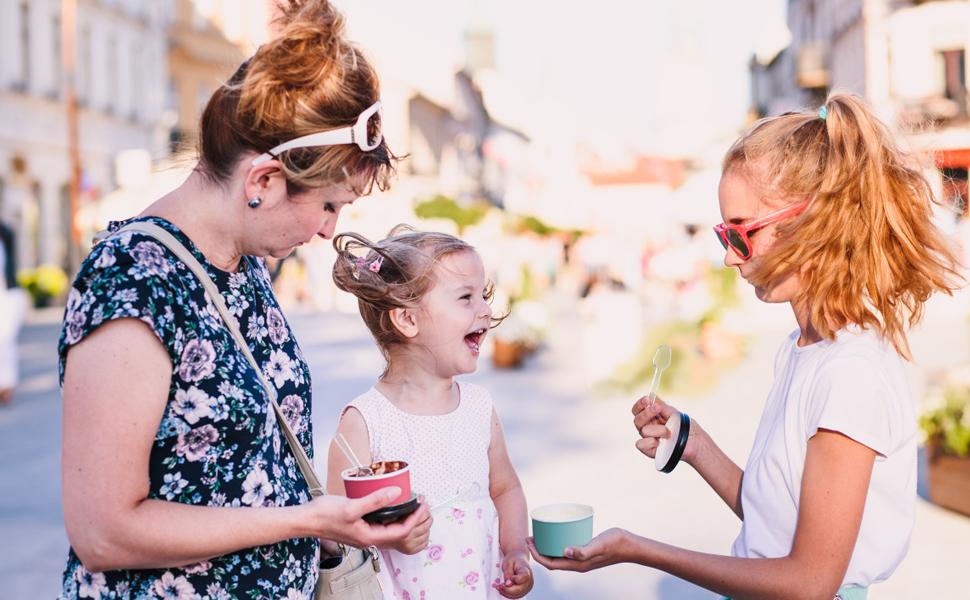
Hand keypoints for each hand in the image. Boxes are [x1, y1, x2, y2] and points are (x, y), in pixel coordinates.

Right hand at [304, 487, 428, 549]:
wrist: (306, 520)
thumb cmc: (325, 514)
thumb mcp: (352, 506)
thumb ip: (375, 500)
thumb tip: (396, 492)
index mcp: (369, 537)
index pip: (400, 532)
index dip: (413, 519)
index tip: (421, 506)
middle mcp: (368, 538)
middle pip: (398, 533)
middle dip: (412, 519)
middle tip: (421, 504)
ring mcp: (363, 534)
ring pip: (390, 529)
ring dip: (402, 518)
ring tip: (411, 503)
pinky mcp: (359, 528)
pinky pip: (381, 525)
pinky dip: (390, 516)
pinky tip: (392, 504)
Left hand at [493, 549, 532, 598]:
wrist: (518, 559)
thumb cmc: (513, 560)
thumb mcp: (508, 562)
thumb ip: (508, 573)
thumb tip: (508, 584)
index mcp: (526, 571)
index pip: (523, 578)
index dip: (514, 579)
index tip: (508, 577)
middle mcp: (529, 581)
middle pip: (519, 590)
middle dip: (507, 590)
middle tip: (498, 586)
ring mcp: (527, 587)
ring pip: (517, 595)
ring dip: (506, 592)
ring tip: (499, 586)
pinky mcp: (523, 591)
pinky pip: (515, 595)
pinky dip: (508, 593)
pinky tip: (502, 588)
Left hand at [527, 528, 629, 572]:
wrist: (630, 545)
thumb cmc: (615, 544)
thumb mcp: (598, 545)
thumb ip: (584, 550)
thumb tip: (565, 552)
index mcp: (578, 565)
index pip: (551, 564)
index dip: (537, 555)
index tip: (529, 542)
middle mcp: (578, 564)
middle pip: (552, 560)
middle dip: (539, 551)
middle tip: (531, 536)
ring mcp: (582, 558)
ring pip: (558, 556)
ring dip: (547, 548)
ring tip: (540, 534)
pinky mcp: (586, 551)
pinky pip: (567, 550)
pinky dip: (558, 544)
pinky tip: (557, 532)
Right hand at [631, 397, 701, 464]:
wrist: (697, 444)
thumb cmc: (687, 429)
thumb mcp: (675, 414)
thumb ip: (662, 406)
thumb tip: (651, 395)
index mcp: (652, 418)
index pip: (638, 410)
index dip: (640, 404)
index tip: (647, 399)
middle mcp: (648, 428)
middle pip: (637, 419)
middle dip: (646, 413)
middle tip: (658, 409)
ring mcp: (649, 440)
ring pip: (643, 431)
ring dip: (658, 430)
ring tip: (670, 433)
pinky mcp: (650, 451)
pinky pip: (641, 444)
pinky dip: (650, 441)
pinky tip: (660, 442)